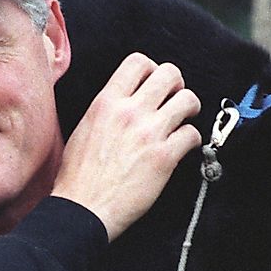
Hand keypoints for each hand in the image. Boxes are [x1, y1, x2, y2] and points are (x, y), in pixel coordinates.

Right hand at [51, 53, 200, 240]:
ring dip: (190, 108)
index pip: (138, 62)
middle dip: (177, 84)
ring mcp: (149, 133)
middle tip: (174, 99)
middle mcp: (129, 112)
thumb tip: (126, 102)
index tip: (154, 83)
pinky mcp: (164, 157)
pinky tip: (184, 146)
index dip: (152, 69)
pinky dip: (193, 139)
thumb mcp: (84, 128)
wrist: (82, 208)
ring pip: (188, 99)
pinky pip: (192, 134)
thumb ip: (107, 109)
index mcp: (106, 103)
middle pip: (169, 73)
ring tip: (183, 119)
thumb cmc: (78, 175)